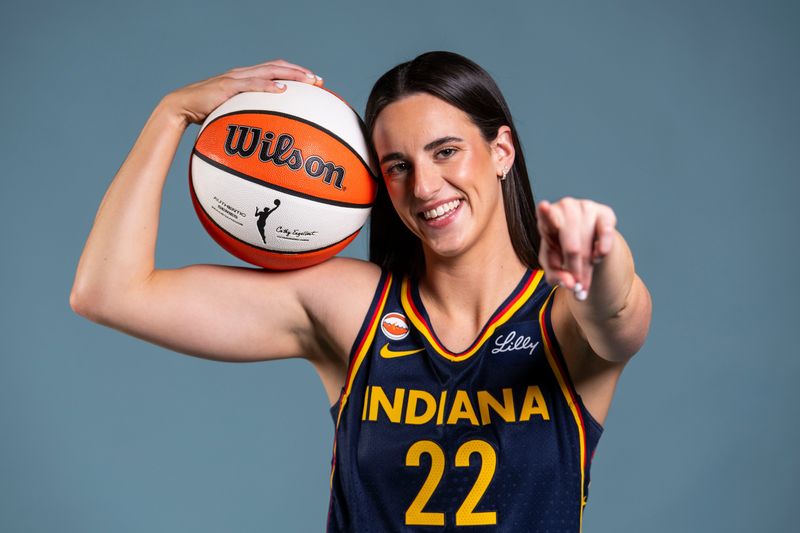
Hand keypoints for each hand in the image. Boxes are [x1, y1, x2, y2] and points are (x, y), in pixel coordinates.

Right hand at [162, 59, 322, 125]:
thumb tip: (267, 137)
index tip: (316, 83)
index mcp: (246, 79)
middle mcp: (243, 74)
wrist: (182, 108)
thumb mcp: (233, 115)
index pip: (276, 70)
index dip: (296, 74)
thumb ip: (250, 118)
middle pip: (278, 67)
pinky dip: (269, 86)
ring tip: (309, 81)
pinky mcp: (227, 86)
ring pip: (269, 71)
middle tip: (320, 81)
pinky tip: (283, 90)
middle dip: (301, 72)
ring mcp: (236, 78)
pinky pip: (252, 84)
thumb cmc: (207, 115)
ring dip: (292, 75)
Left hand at [536, 198, 616, 299]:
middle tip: (578, 288)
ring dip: (588, 265)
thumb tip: (571, 284)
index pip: (544, 215)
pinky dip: (602, 250)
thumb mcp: (553, 267)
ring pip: (588, 244)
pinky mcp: (604, 212)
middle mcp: (565, 208)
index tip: (543, 206)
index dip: (545, 212)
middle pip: (572, 247)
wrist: (585, 243)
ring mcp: (585, 207)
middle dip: (576, 270)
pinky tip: (597, 254)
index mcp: (546, 220)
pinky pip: (606, 234)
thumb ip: (556, 278)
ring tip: (585, 269)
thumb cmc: (561, 252)